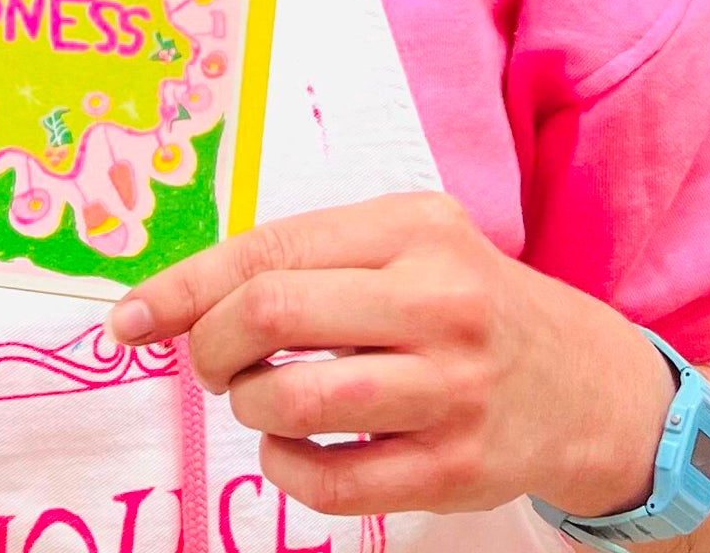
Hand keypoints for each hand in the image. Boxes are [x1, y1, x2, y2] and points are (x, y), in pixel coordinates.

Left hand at [107, 193, 673, 520]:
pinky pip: (332, 481)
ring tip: (256, 397)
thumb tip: (176, 297)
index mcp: (411, 228)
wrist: (582, 380)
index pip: (268, 250)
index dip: (183, 287)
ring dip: (247, 405)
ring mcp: (450, 390)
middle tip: (206, 360)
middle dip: (209, 343)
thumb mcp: (402, 240)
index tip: (126, 319)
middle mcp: (436, 301)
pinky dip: (284, 467)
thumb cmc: (464, 298)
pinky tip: (289, 446)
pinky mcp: (456, 468)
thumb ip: (304, 256)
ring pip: (295, 402)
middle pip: (271, 317)